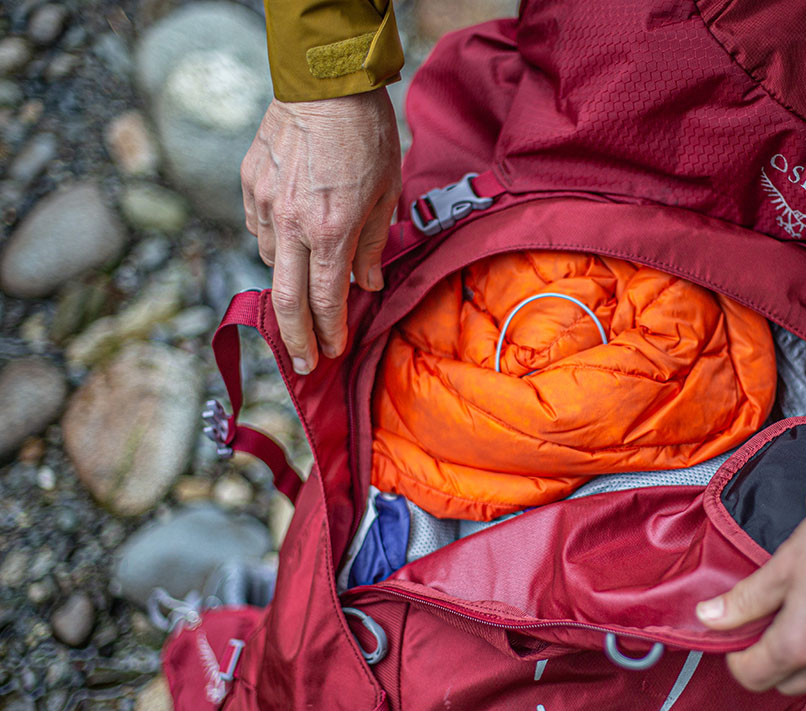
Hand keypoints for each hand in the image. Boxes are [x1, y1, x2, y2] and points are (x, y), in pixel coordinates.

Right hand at [241, 87, 401, 373]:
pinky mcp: (249, 184)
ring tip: (306, 286)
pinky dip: (275, 243)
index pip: (326, 301)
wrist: (326, 84)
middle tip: (301, 363)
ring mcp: (264, 204)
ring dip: (288, 281)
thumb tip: (368, 285)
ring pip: (270, 262)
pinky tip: (292, 238)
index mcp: (330, 231)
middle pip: (285, 300)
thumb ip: (374, 246)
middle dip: (294, 338)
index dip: (328, 333)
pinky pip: (258, 229)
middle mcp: (292, 225)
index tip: (329, 353)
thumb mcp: (387, 195)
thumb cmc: (367, 137)